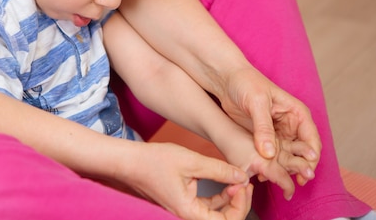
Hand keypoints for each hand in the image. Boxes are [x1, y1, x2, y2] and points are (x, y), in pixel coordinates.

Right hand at [117, 142, 252, 219]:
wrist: (130, 160)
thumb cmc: (153, 161)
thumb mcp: (191, 161)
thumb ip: (219, 170)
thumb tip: (241, 176)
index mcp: (188, 212)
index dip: (240, 205)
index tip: (242, 184)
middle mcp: (186, 215)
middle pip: (223, 219)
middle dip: (239, 202)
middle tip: (245, 182)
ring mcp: (184, 210)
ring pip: (216, 212)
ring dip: (230, 198)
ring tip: (238, 180)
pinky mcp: (183, 202)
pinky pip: (206, 205)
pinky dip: (218, 195)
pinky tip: (225, 181)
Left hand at [219, 66, 320, 182]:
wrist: (226, 79)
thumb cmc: (245, 83)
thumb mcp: (256, 103)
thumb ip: (263, 128)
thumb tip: (269, 153)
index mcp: (296, 113)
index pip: (311, 140)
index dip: (311, 158)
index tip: (305, 172)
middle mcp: (290, 125)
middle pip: (301, 153)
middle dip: (298, 168)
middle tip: (293, 182)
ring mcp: (277, 133)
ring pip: (286, 157)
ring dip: (282, 169)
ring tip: (272, 179)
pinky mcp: (263, 138)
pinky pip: (270, 156)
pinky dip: (268, 165)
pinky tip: (261, 174)